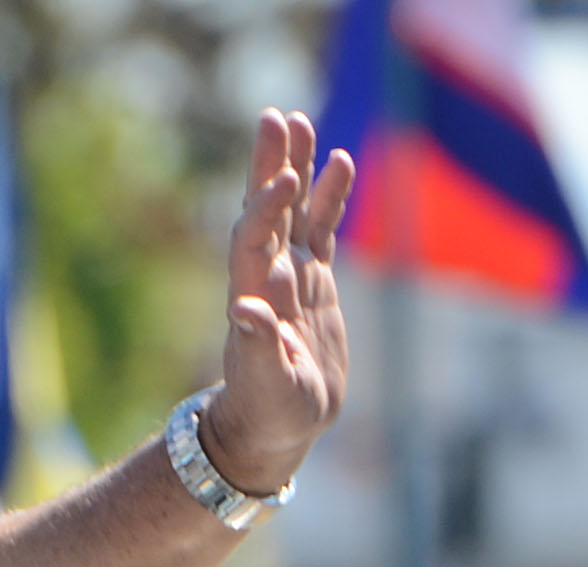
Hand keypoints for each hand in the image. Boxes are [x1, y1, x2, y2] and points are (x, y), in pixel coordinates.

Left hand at [202, 109, 354, 498]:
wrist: (272, 428)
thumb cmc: (267, 413)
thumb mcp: (266, 387)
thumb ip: (256, 349)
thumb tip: (245, 309)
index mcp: (252, 297)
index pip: (255, 240)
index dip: (267, 210)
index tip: (282, 179)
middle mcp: (266, 278)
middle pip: (266, 210)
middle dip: (270, 166)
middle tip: (274, 117)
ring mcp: (290, 276)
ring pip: (293, 211)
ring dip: (296, 168)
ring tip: (300, 120)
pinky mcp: (313, 282)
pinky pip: (320, 229)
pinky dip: (327, 197)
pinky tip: (341, 162)